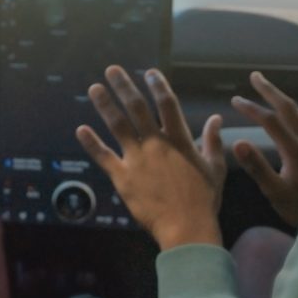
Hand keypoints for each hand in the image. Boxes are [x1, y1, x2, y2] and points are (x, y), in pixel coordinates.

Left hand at [76, 66, 226, 249]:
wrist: (187, 228)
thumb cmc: (204, 199)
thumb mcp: (215, 168)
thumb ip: (212, 141)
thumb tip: (216, 118)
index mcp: (179, 141)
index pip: (168, 105)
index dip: (158, 86)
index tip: (149, 72)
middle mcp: (156, 144)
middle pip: (137, 108)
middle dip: (124, 87)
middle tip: (112, 70)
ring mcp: (137, 159)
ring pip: (118, 126)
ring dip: (105, 105)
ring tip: (94, 88)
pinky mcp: (122, 177)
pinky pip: (103, 156)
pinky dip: (91, 143)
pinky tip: (80, 129)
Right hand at [231, 72, 297, 227]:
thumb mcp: (275, 192)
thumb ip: (257, 166)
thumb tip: (237, 141)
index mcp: (294, 150)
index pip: (270, 121)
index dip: (251, 108)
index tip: (234, 100)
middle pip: (288, 109)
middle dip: (270, 91)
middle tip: (254, 76)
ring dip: (281, 98)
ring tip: (268, 90)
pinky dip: (291, 110)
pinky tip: (288, 114)